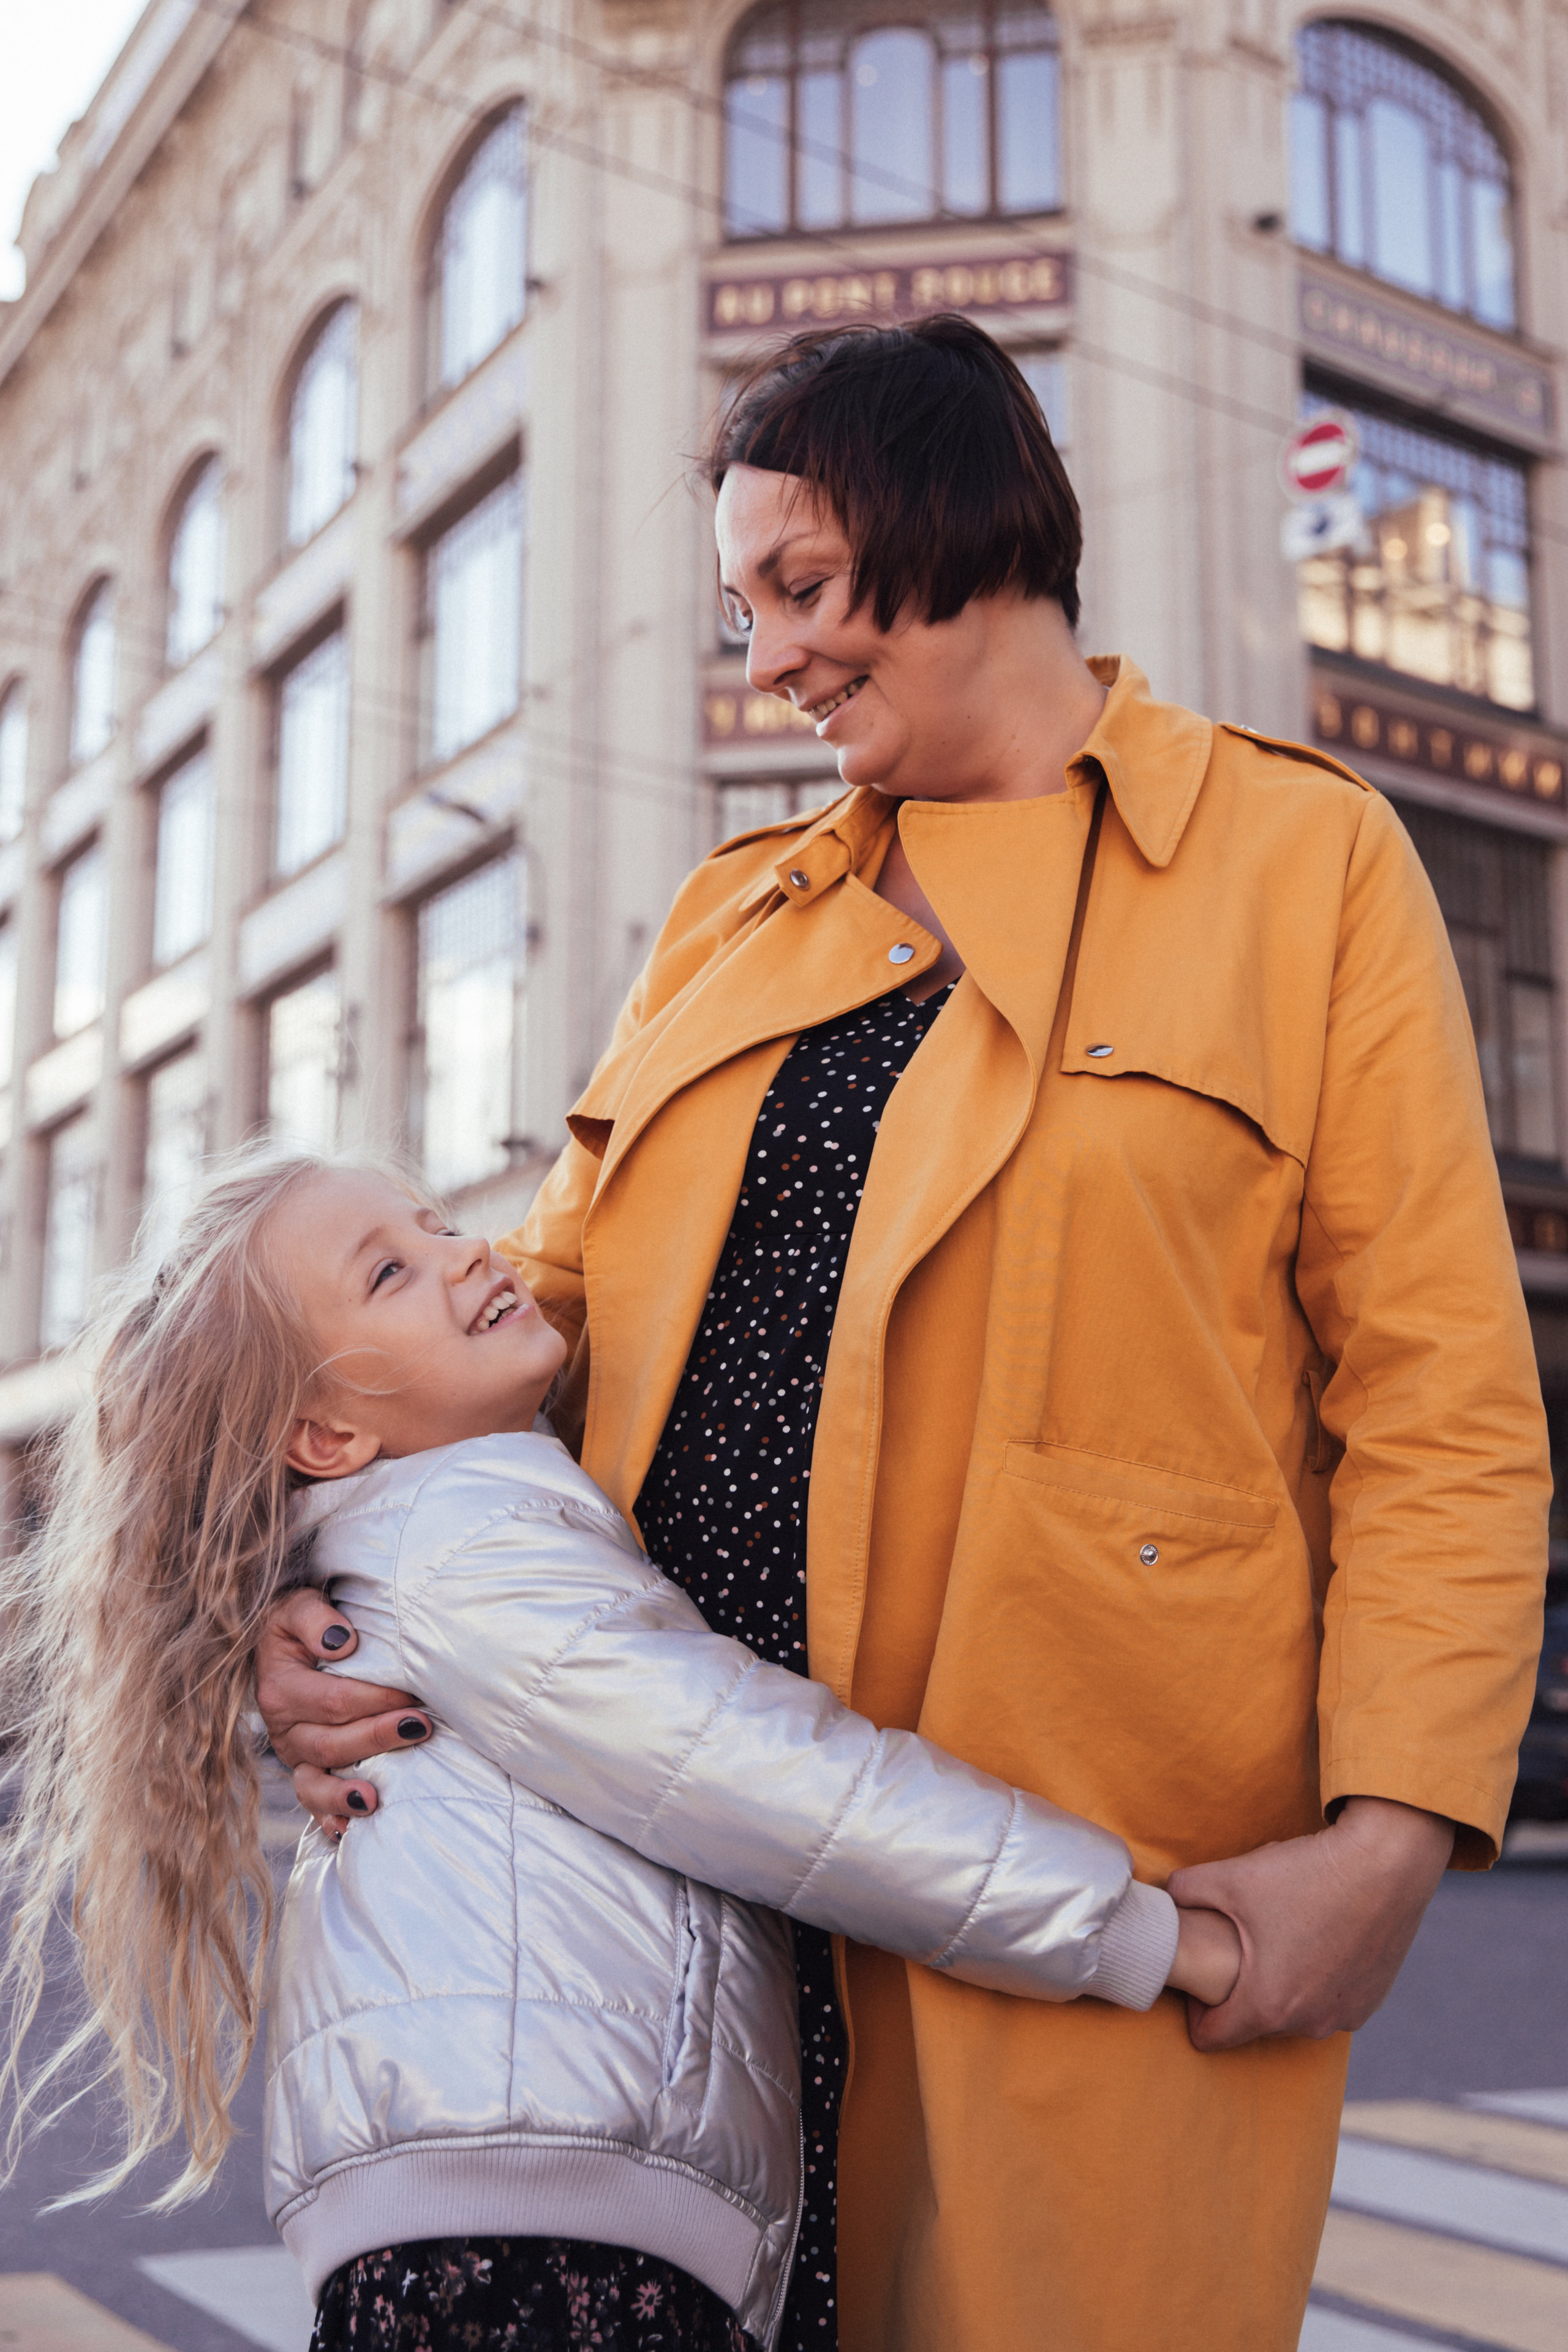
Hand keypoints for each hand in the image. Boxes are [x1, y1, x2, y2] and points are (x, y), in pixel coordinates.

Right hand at [256, 1587, 430, 1838]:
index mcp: (280, 1688)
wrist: (278, 1641)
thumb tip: (341, 1641)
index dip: (375, 1700)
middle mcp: (282, 1728)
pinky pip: (311, 1803)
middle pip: (331, 1744)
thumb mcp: (297, 1605)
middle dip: (379, 1737)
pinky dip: (329, 1818)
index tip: (412, 1692)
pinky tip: (349, 1831)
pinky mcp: (303, 1770)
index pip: (334, 1701)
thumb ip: (315, 1618)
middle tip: (422, 1726)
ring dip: (347, 1793)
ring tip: (377, 1797)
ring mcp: (292, 1754)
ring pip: (314, 1783)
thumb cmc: (299, 1622)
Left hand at [1168, 1796, 1454, 2051]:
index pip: (1210, 2037)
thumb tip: (1165, 1897)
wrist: (1386, 1863)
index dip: (1194, 2009)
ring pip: (1293, 2013)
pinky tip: (1315, 1940)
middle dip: (1238, 1992)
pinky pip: (1327, 2002)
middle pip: (1252, 2022)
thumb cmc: (1306, 1874)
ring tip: (1279, 1937)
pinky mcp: (1370, 2001)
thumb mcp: (1231, 1877)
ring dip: (1280, 1986)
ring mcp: (1343, 2016)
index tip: (1198, 1979)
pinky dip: (1316, 1981)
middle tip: (1238, 1946)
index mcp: (1266, 2006)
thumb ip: (1184, 1891)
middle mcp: (1307, 2024)